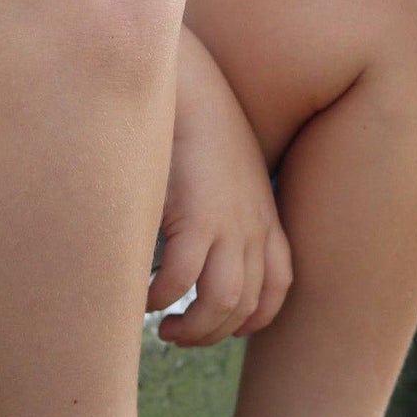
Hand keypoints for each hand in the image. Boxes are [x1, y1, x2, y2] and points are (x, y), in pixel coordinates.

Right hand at [146, 35, 292, 346]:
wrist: (188, 83)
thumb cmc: (196, 122)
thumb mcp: (224, 169)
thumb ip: (220, 206)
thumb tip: (194, 241)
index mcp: (264, 216)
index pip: (277, 287)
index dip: (252, 318)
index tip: (219, 324)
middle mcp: (254, 225)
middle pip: (247, 305)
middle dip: (213, 332)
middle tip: (178, 332)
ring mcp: (229, 222)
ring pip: (221, 303)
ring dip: (191, 327)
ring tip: (164, 326)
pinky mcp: (195, 215)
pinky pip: (180, 279)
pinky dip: (159, 297)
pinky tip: (139, 295)